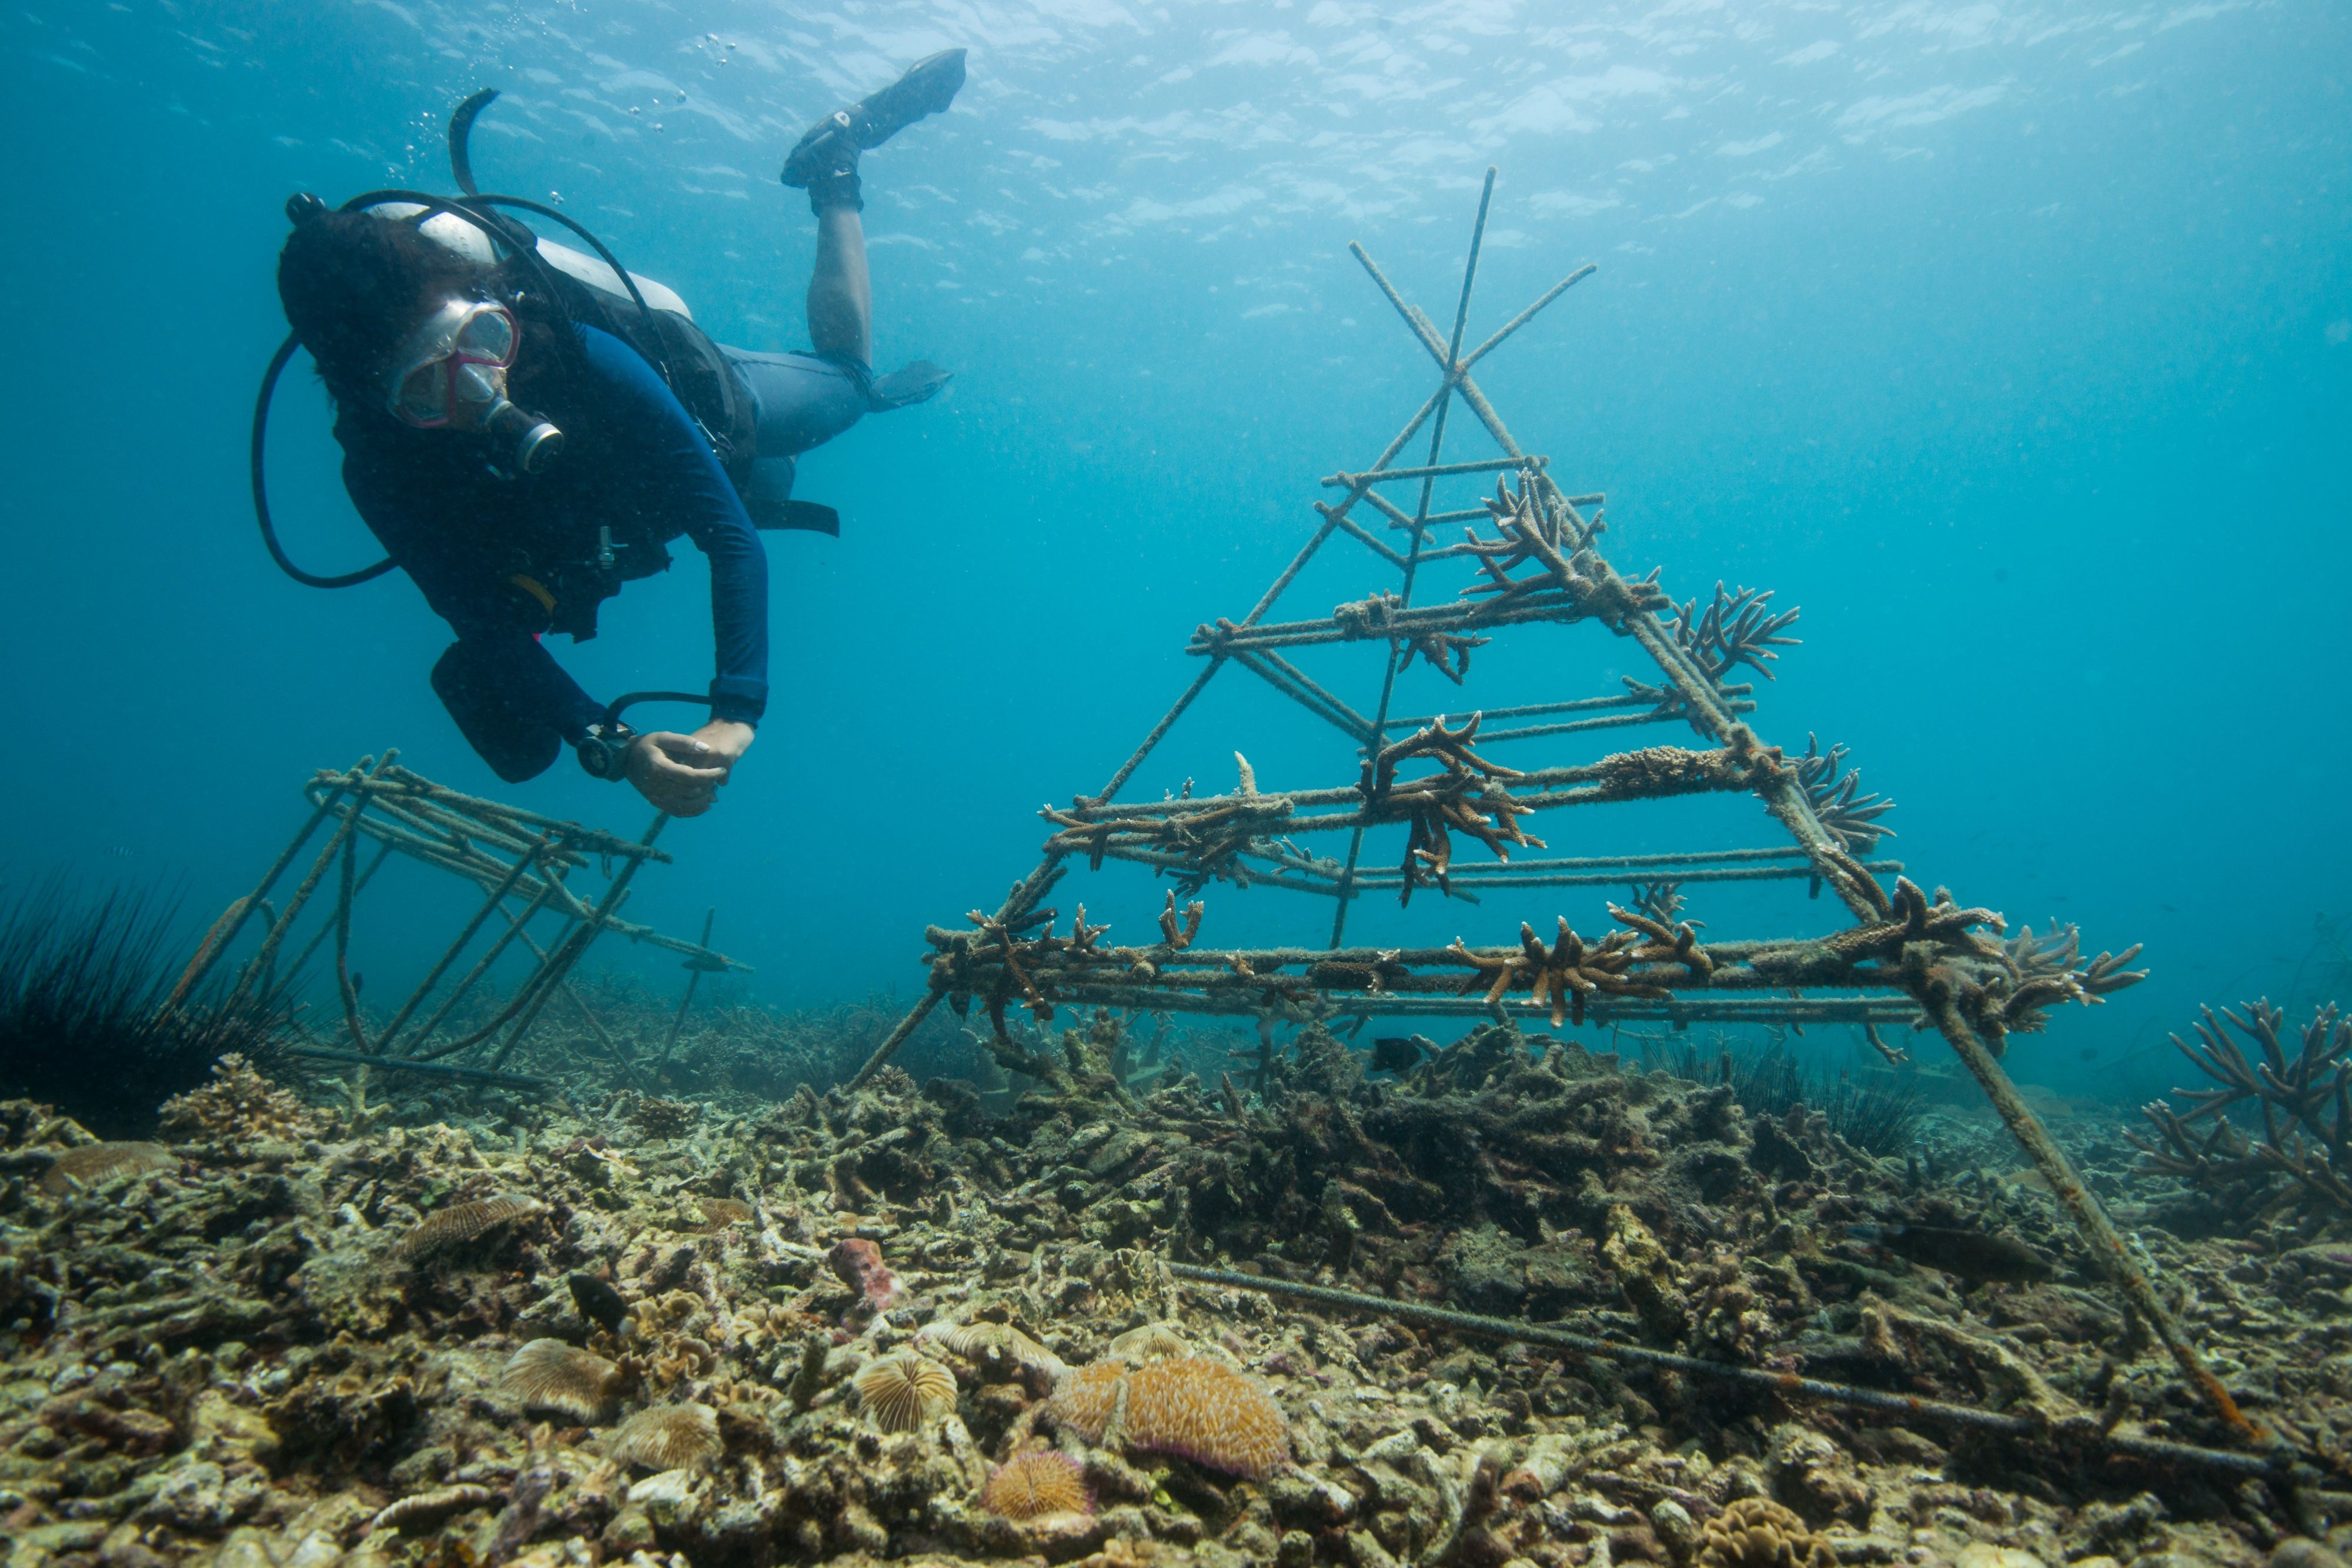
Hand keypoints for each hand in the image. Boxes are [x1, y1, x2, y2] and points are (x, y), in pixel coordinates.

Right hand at [624, 720, 754, 816]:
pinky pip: (677, 812)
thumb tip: (706, 749)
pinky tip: (705, 805)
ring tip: (714, 793)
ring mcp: (656, 797)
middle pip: (689, 792)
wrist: (625, 760)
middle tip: (718, 780)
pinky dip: (693, 811)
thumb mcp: (663, 737)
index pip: (690, 775)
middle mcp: (657, 786)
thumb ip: (684, 742)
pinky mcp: (656, 803)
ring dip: (703, 801)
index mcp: (659, 767)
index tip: (722, 769)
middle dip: (708, 787)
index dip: (708, 774)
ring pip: (685, 806)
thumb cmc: (647, 745)